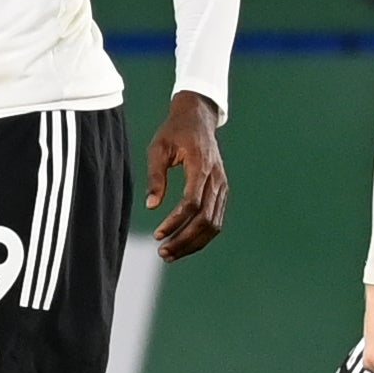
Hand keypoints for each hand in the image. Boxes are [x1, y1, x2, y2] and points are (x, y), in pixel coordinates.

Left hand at [142, 89, 227, 258]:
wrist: (198, 119)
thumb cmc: (174, 132)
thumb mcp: (158, 148)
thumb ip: (155, 176)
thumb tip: (151, 206)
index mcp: (201, 166)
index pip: (192, 203)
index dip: (175, 221)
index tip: (158, 234)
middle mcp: (216, 179)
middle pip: (205, 219)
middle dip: (184, 240)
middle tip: (163, 253)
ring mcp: (222, 187)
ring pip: (214, 224)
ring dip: (193, 243)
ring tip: (171, 254)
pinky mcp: (222, 192)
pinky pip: (216, 220)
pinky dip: (201, 236)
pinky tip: (183, 243)